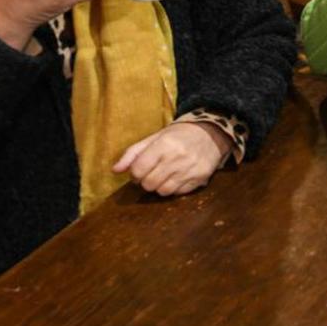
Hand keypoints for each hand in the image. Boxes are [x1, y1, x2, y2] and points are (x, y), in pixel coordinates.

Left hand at [112, 122, 232, 195]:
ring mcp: (190, 170)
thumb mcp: (155, 138)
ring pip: (163, 191)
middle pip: (149, 184)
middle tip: (151, 173)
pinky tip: (177, 177)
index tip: (139, 169)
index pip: (138, 170)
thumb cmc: (178, 135)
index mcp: (164, 145)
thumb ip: (133, 153)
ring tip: (164, 176)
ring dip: (159, 186)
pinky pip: (179, 193)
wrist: (211, 133)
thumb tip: (115, 170)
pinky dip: (174, 188)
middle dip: (146, 181)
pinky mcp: (200, 178)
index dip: (135, 173)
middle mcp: (177, 158)